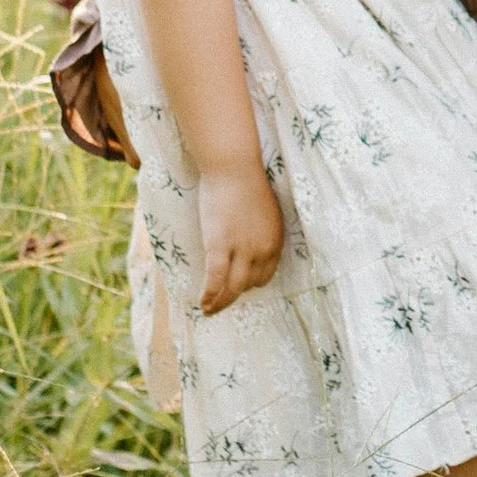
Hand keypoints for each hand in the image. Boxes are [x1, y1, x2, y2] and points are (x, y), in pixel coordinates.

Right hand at [197, 162, 284, 310]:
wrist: (234, 166)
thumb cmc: (247, 182)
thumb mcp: (264, 211)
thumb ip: (261, 231)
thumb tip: (250, 243)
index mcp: (275, 241)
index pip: (265, 275)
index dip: (250, 283)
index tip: (238, 285)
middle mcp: (262, 250)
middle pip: (248, 284)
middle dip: (234, 293)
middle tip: (220, 300)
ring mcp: (242, 249)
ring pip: (232, 288)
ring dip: (220, 303)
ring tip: (209, 310)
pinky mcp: (220, 245)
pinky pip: (215, 279)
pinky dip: (209, 295)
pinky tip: (201, 303)